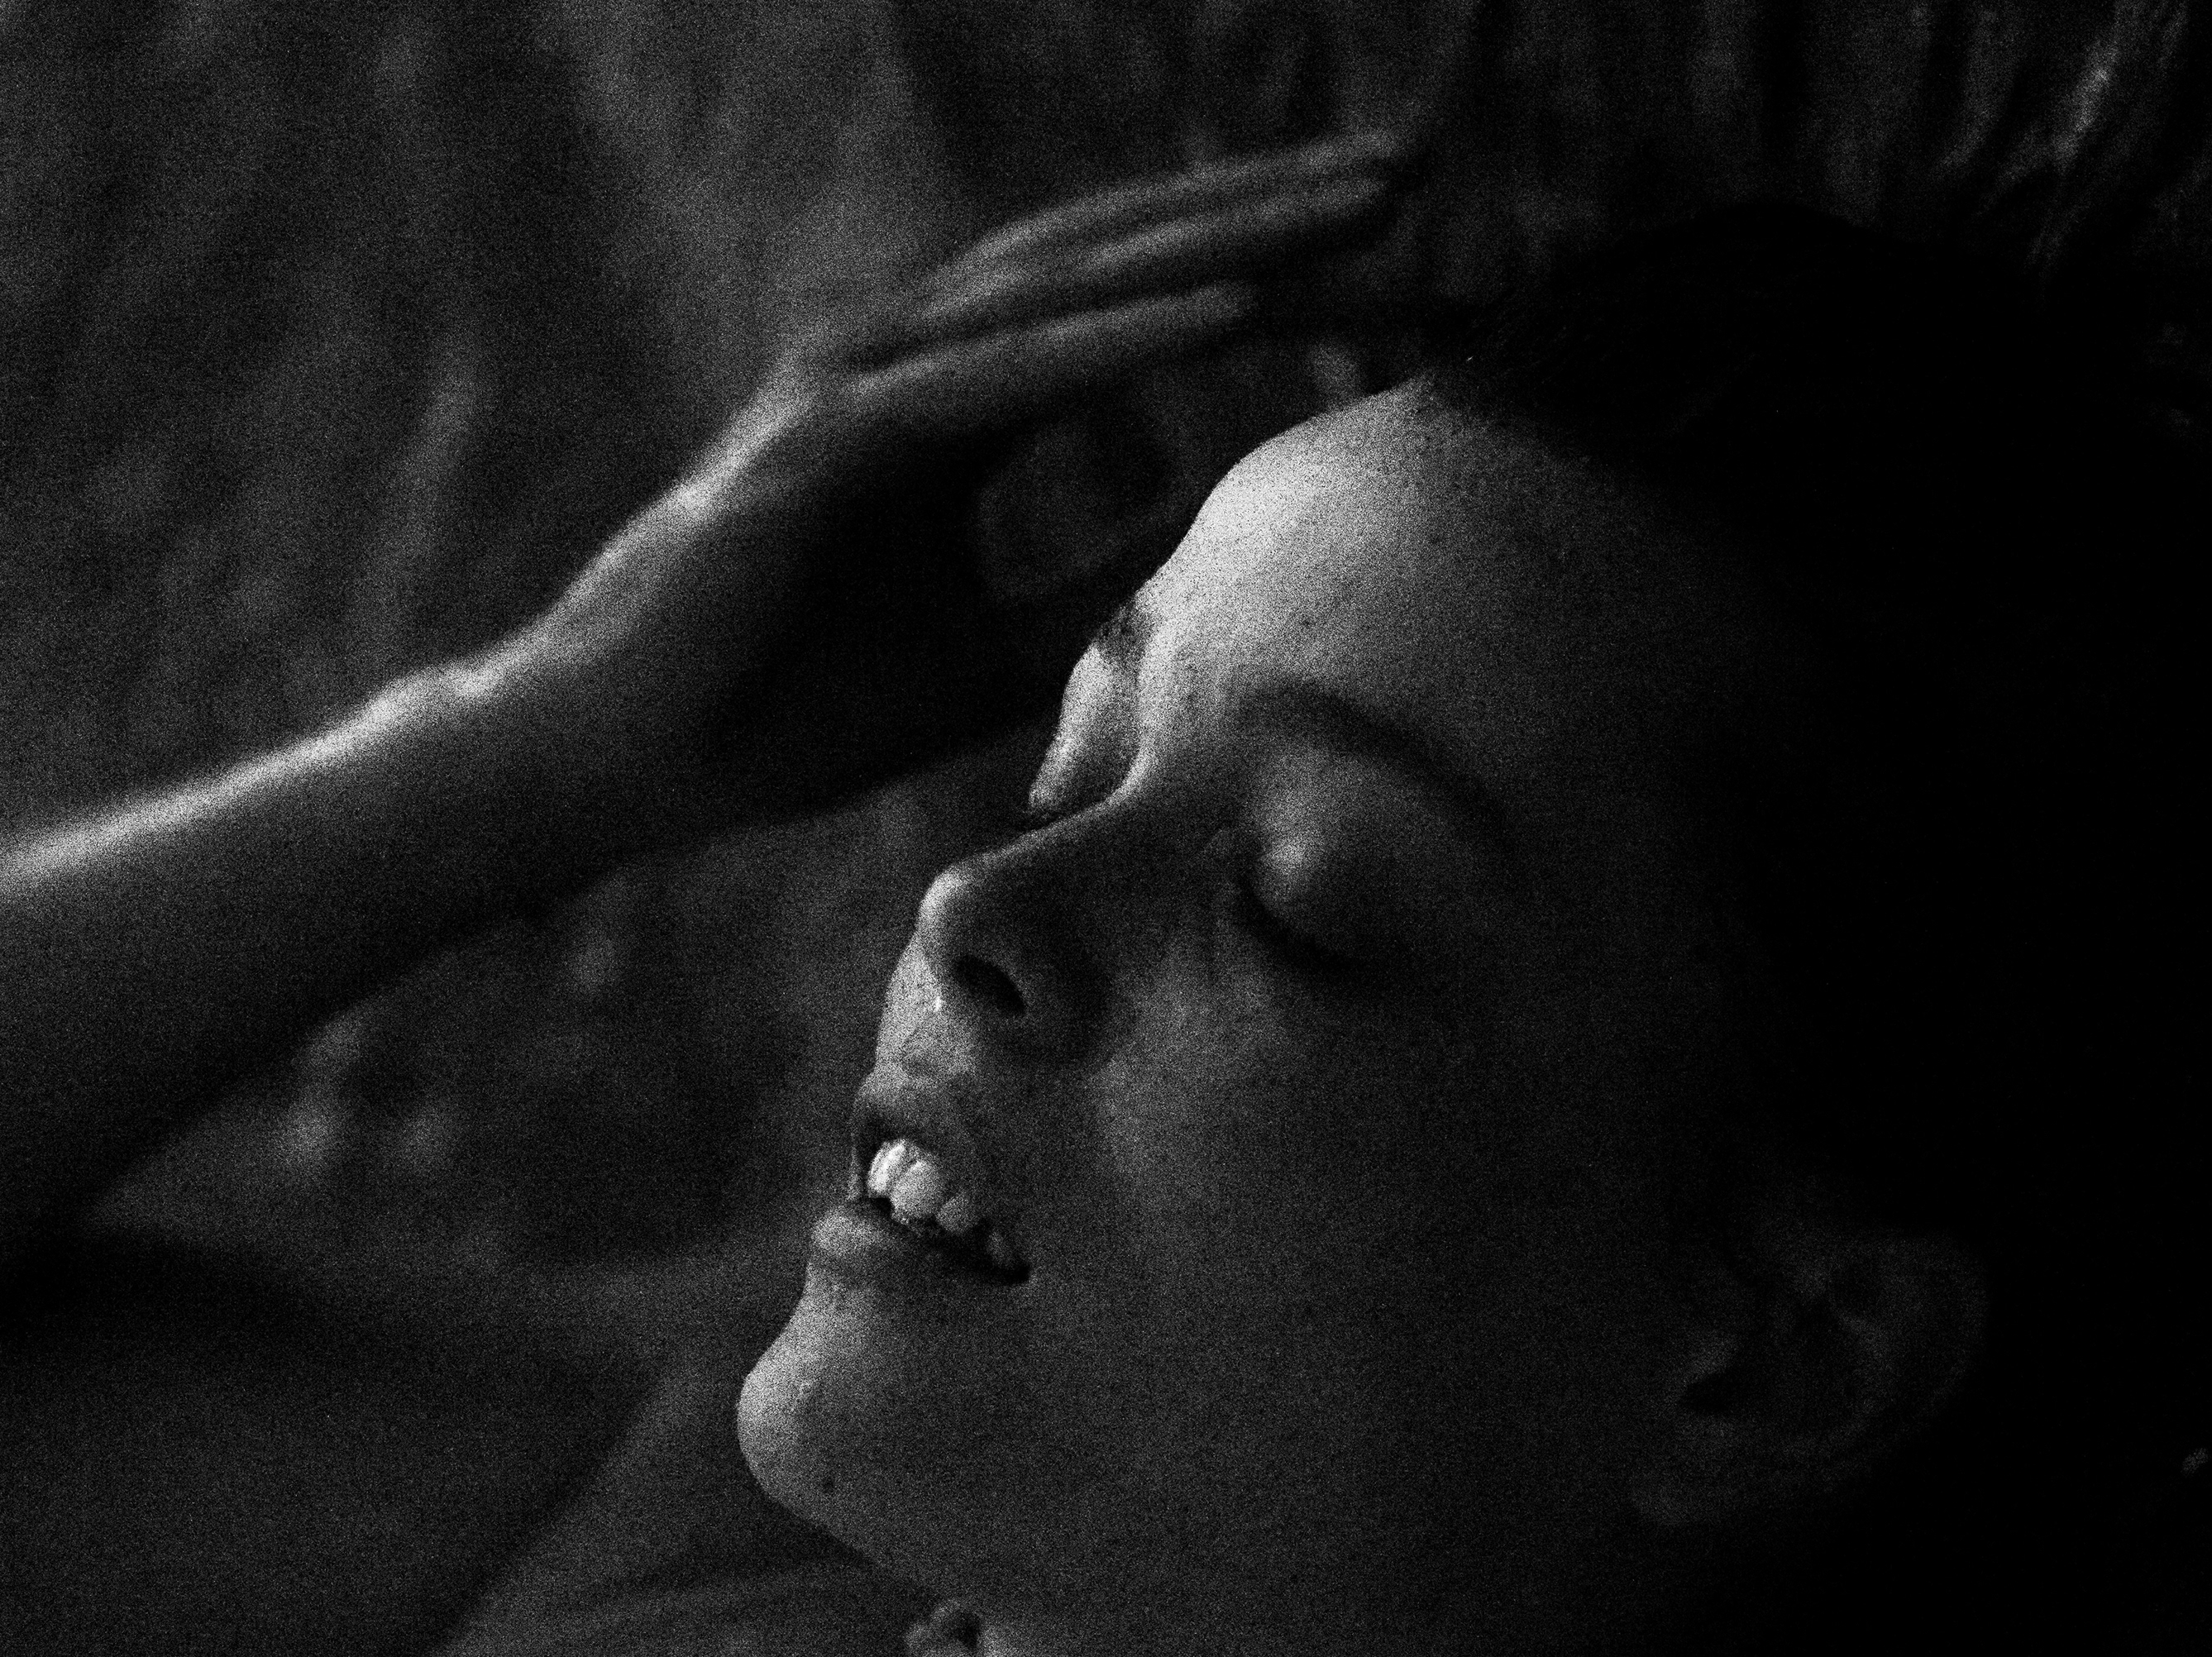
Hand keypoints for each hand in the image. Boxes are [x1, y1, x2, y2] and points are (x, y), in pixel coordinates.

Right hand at [469, 132, 1408, 851]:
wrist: (627, 768)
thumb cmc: (790, 710)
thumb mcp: (998, 644)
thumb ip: (1103, 573)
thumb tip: (1215, 527)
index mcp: (957, 393)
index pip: (1138, 301)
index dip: (1273, 266)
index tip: (1404, 248)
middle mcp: (912, 355)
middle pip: (1126, 256)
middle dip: (1276, 211)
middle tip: (1420, 168)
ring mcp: (860, 386)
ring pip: (1074, 286)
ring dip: (1223, 242)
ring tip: (1359, 215)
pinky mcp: (823, 446)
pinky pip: (995, 381)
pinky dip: (1112, 341)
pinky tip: (1222, 313)